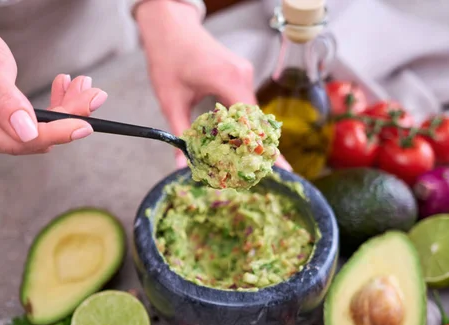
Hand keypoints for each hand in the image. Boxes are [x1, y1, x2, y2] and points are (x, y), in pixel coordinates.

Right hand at [0, 3, 107, 154]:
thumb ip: (6, 100)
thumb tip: (28, 132)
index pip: (13, 141)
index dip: (53, 134)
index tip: (84, 126)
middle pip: (28, 139)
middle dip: (65, 118)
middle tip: (93, 96)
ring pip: (35, 133)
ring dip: (63, 110)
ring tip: (83, 87)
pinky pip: (31, 125)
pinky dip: (52, 108)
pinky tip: (66, 89)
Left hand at [135, 1, 290, 169]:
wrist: (170, 26)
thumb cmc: (168, 58)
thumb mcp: (170, 100)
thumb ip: (179, 134)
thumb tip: (181, 164)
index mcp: (229, 80)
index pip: (253, 123)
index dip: (265, 149)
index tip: (280, 170)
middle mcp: (243, 76)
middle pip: (256, 121)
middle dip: (259, 148)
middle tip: (263, 174)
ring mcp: (244, 74)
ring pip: (252, 113)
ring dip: (249, 136)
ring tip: (248, 162)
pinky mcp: (240, 74)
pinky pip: (246, 104)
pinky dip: (243, 123)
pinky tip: (236, 141)